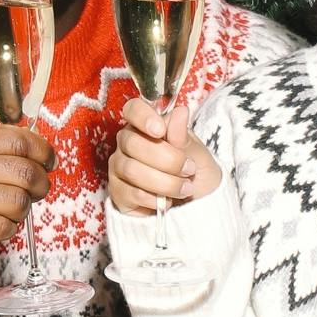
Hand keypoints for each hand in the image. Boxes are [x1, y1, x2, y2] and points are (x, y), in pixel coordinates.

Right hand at [0, 124, 54, 280]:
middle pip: (25, 171)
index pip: (20, 139)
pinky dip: (8, 230)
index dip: (43, 152)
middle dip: (40, 185)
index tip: (48, 163)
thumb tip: (32, 149)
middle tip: (36, 193)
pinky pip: (3, 226)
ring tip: (8, 213)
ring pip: (18, 201)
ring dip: (22, 211)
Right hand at [109, 96, 219, 215]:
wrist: (196, 206)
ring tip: (185, 188)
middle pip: (132, 143)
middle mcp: (127, 143)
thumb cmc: (196, 173)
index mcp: (146, 126)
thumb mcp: (198, 154)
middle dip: (166, 159)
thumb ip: (184, 136)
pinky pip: (131, 193)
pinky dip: (155, 199)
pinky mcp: (118, 193)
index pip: (133, 109)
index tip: (160, 130)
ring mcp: (119, 168)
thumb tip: (181, 111)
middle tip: (189, 169)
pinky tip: (168, 201)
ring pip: (132, 170)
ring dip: (165, 182)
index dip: (142, 116)